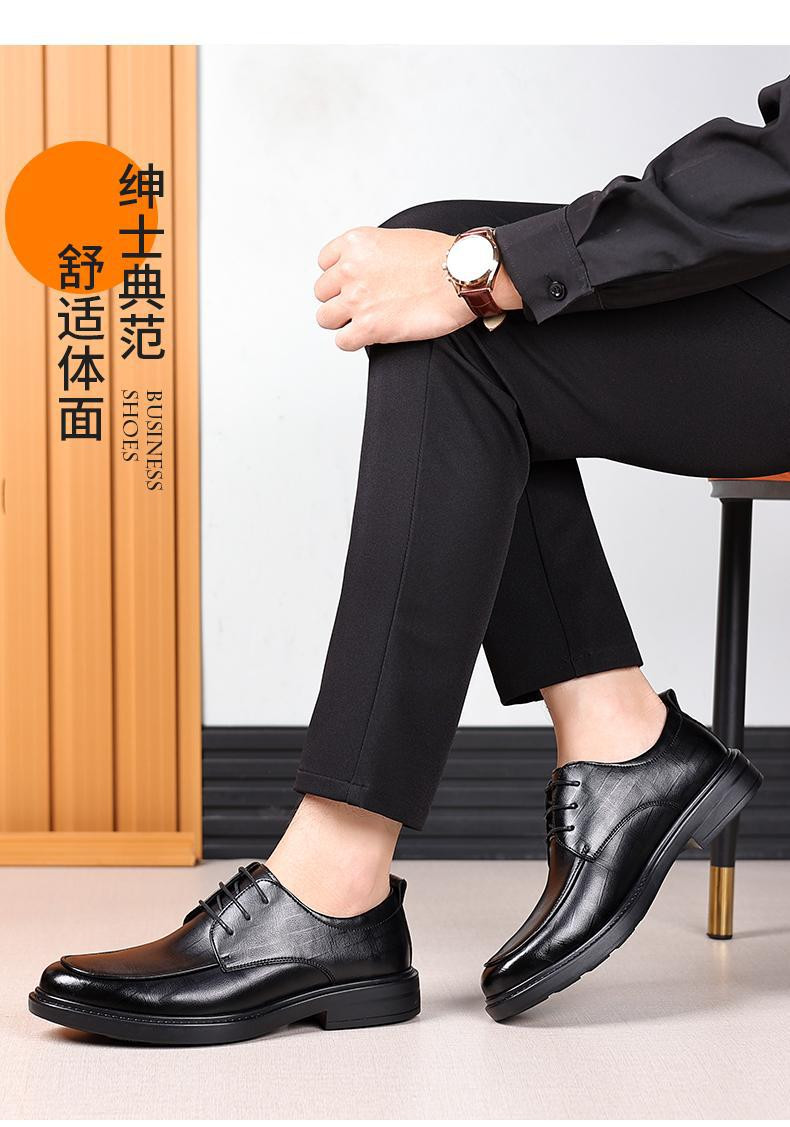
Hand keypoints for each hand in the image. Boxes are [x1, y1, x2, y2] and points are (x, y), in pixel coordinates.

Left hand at [314, 226, 520, 351]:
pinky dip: (353, 341)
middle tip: (361, 304)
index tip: (351, 283)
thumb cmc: (441, 257)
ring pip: (325, 318)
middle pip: (322, 293)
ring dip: (342, 322)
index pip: (324, 263)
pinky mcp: (368, 327)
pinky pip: (342, 342)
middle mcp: (350, 269)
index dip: (339, 276)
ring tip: (364, 321)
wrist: (462, 275)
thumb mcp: (396, 238)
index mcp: (356, 243)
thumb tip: (369, 271)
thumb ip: (373, 254)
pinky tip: (370, 335)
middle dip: (340, 299)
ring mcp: (356, 299)